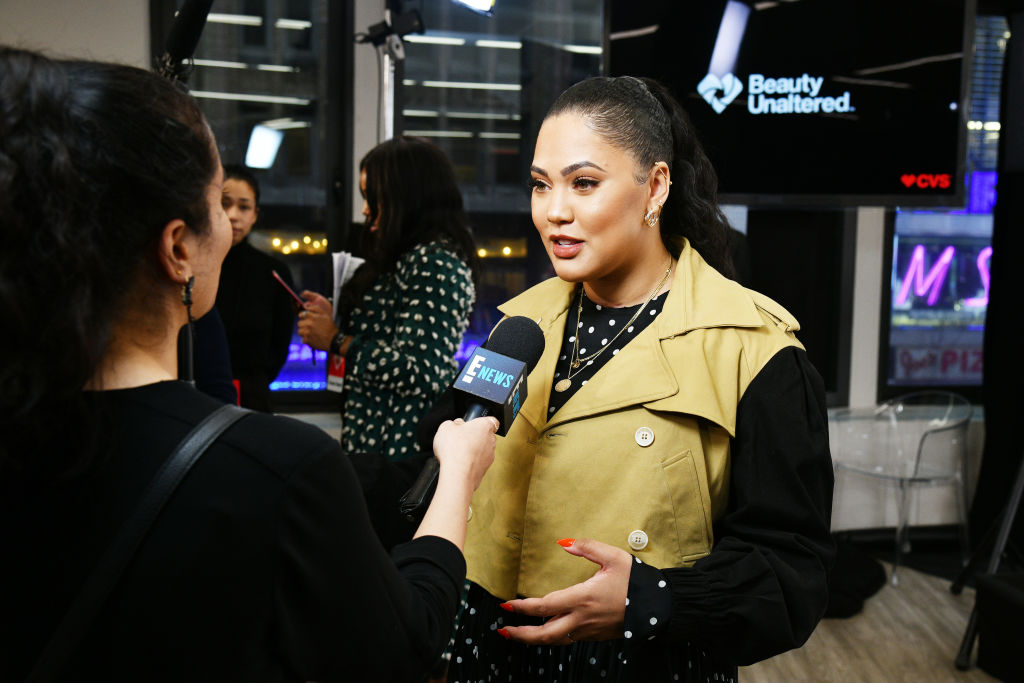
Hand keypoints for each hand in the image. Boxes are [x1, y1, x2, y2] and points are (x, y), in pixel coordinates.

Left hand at [298, 290, 337, 351]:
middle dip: (303, 325)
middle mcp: (309, 324)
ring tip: (312, 334)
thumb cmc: (330, 327)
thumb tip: (307, 307)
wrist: (334, 340)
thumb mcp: (325, 315)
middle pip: (299, 324)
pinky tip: (313, 339)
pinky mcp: (307, 340)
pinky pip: (303, 339)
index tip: (306, 320)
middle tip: (310, 328)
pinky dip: (307, 340)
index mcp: (313, 317)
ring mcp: (307, 333)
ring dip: (304, 333)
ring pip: (300, 332)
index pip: (301, 315)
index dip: (303, 317)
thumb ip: (316, 309)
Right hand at [433, 416, 498, 490]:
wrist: (458, 473)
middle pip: (485, 435)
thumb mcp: (446, 426)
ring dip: (473, 450)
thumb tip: (456, 425)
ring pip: (482, 450)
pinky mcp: (485, 469)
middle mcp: (491, 440)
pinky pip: (478, 462)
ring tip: (458, 453)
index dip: (482, 422)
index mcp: (485, 425)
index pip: (492, 420)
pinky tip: (459, 463)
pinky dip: (471, 462)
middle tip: (460, 439)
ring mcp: (490, 455)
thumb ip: (453, 423)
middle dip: (474, 437)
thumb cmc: (455, 448)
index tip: (473, 425)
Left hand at [498, 538, 631, 644]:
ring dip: (535, 638)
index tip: (506, 607)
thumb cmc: (637, 582)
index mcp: (583, 599)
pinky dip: (554, 637)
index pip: (544, 607)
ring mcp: (589, 631)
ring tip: (519, 634)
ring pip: (556, 640)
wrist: (658, 608)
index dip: (522, 608)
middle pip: (545, 634)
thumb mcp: (614, 557)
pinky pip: (570, 639)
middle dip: (521, 634)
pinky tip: (548, 630)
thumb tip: (565, 542)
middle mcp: (582, 619)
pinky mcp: (597, 636)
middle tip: (503, 630)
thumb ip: (587, 548)